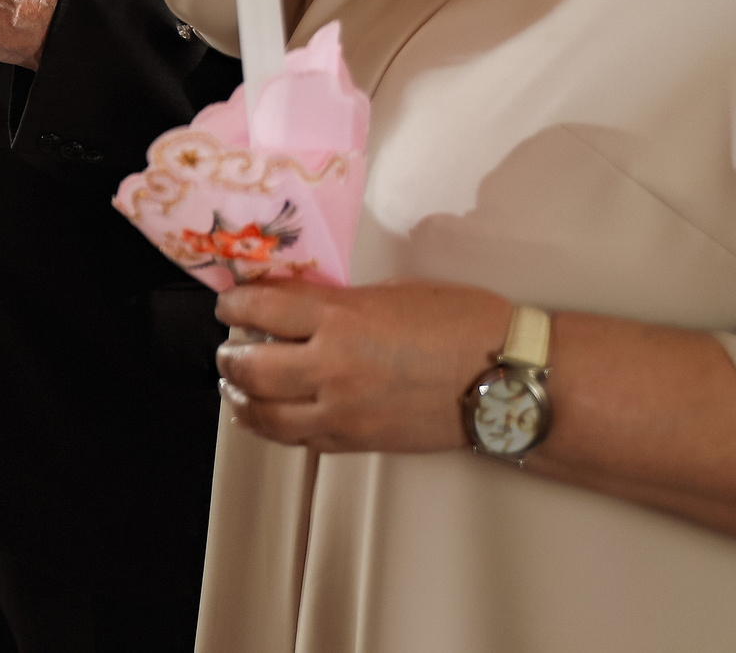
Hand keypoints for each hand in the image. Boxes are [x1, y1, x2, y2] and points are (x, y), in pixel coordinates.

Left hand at [216, 279, 509, 453]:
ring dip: (239, 395)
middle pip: (247, 366)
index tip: (229, 302)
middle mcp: (332, 366)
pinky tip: (262, 416)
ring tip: (234, 384)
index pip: (258, 308)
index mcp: (340, 318)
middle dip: (228, 354)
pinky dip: (269, 426)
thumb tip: (295, 305)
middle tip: (228, 345)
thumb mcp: (391, 293)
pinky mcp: (356, 442)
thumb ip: (337, 303)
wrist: (508, 382)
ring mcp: (341, 410)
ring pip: (262, 412)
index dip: (233, 303)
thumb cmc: (464, 326)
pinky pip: (296, 439)